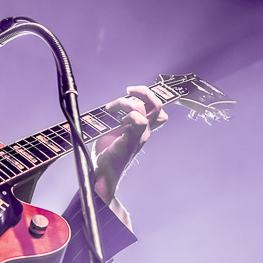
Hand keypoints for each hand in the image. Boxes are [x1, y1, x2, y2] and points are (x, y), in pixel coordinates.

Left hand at [93, 86, 166, 201]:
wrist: (104, 172)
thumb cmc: (107, 151)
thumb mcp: (113, 129)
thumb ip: (117, 117)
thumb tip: (113, 104)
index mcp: (142, 127)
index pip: (157, 109)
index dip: (148, 95)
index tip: (131, 91)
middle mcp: (144, 131)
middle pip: (158, 105)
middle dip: (144, 92)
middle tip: (129, 90)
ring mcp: (140, 136)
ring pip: (146, 111)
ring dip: (127, 103)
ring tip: (111, 109)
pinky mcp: (132, 141)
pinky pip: (139, 122)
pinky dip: (129, 116)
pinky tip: (116, 121)